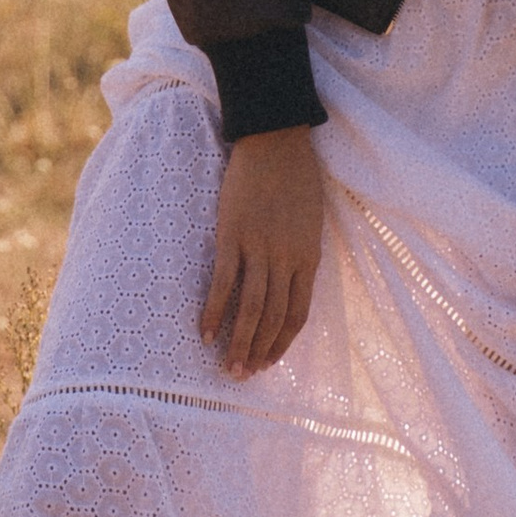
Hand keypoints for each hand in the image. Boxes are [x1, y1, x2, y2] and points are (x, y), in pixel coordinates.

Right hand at [201, 127, 325, 375]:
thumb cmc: (297, 176)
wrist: (276, 140)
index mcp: (308, 257)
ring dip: (238, 343)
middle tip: (243, 376)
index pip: (297, 313)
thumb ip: (302, 253)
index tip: (270, 362)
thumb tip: (292, 283)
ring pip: (250, 309)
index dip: (282, 342)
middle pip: (273, 318)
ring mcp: (259, 249)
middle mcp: (286, 259)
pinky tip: (203, 332)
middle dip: (259, 351)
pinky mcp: (233, 236)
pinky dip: (214, 312)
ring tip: (227, 367)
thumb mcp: (311, 220)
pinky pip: (223, 283)